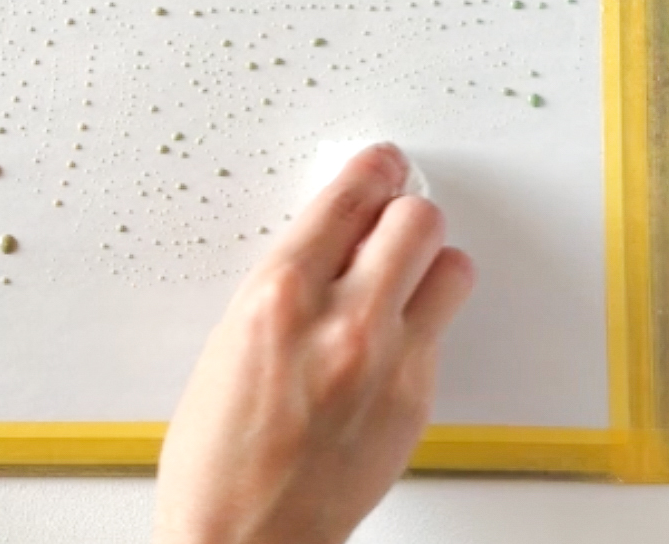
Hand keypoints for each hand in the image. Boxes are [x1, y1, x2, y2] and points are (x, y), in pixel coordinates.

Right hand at [153, 142, 474, 543]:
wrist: (242, 541)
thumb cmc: (217, 449)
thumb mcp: (233, 335)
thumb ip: (293, 278)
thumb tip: (337, 236)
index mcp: (279, 294)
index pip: (349, 198)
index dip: (372, 169)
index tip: (381, 162)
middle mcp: (342, 321)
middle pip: (417, 218)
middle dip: (404, 209)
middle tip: (392, 215)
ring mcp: (388, 364)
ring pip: (451, 265)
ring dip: (428, 260)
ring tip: (403, 275)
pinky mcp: (417, 402)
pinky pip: (439, 329)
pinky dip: (421, 319)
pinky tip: (389, 336)